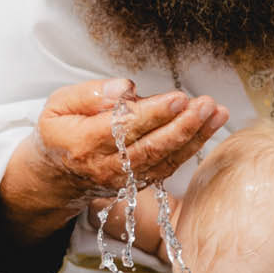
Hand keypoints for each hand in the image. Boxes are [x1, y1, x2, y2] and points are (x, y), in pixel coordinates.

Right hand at [1, 78, 226, 240]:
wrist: (56, 175)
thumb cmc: (61, 131)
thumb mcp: (59, 104)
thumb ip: (91, 94)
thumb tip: (125, 88)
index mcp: (84, 142)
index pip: (123, 127)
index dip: (153, 114)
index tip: (177, 98)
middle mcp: (106, 166)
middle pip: (150, 147)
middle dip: (182, 126)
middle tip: (206, 105)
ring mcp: (125, 179)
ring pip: (164, 159)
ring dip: (194, 137)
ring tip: (217, 114)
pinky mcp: (138, 184)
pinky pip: (168, 167)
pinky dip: (190, 148)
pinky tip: (208, 128)